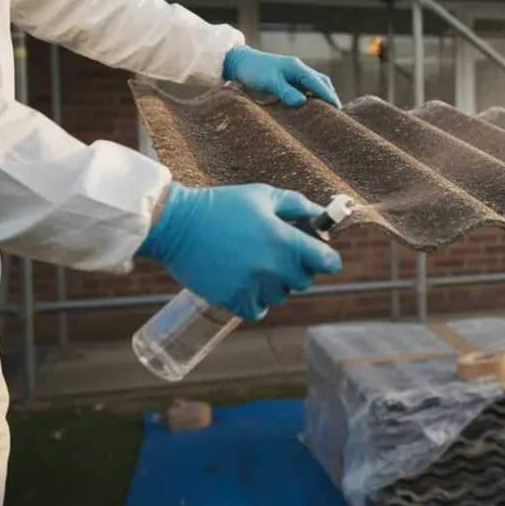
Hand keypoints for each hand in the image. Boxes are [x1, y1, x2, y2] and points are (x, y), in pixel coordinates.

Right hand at [136, 183, 342, 320]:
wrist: (177, 224)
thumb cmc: (223, 206)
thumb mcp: (263, 195)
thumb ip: (297, 205)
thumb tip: (322, 215)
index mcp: (285, 240)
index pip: (328, 262)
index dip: (326, 258)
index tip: (319, 255)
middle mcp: (272, 267)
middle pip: (304, 281)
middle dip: (296, 268)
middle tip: (278, 255)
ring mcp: (252, 286)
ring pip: (279, 296)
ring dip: (273, 284)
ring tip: (253, 264)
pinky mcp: (232, 300)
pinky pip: (257, 310)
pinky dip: (254, 300)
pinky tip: (245, 283)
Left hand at [223, 44, 341, 107]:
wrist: (240, 62)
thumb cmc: (254, 70)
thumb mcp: (269, 82)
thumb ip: (286, 91)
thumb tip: (302, 102)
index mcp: (297, 68)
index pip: (319, 83)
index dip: (329, 96)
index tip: (338, 108)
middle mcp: (298, 70)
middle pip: (321, 82)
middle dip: (329, 95)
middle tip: (337, 112)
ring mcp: (293, 74)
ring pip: (313, 85)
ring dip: (320, 96)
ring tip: (326, 111)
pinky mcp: (287, 79)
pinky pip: (304, 88)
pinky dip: (310, 97)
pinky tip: (309, 107)